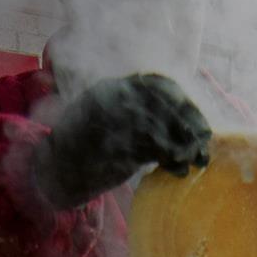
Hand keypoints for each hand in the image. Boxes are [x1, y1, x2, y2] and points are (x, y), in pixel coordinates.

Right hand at [33, 74, 210, 207]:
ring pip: (159, 125)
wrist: (52, 172)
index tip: (198, 119)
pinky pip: (150, 149)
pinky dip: (170, 160)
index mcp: (110, 89)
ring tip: (196, 160)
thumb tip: (183, 121)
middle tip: (204, 142)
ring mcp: (108, 120)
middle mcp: (109, 99)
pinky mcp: (109, 144)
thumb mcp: (111, 123)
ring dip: (183, 143)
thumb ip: (139, 115)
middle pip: (161, 102)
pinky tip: (178, 171)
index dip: (181, 100)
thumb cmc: (86, 150)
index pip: (155, 84)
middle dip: (188, 121)